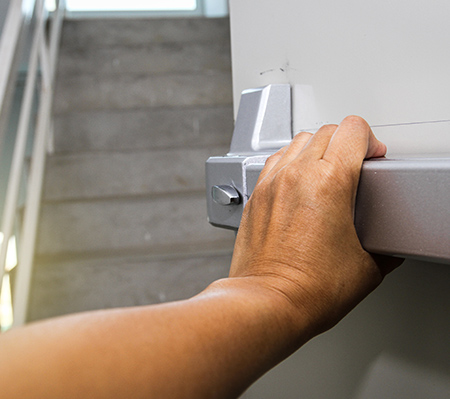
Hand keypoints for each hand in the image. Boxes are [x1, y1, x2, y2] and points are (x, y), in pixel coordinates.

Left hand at [229, 116, 402, 335]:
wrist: (269, 302)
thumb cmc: (310, 289)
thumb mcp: (367, 268)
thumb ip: (383, 248)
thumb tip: (385, 248)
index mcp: (329, 181)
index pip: (353, 129)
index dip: (370, 140)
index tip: (372, 157)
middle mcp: (296, 175)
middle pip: (326, 132)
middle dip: (345, 143)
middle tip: (353, 166)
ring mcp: (271, 184)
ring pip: (297, 142)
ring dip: (316, 150)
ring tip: (325, 173)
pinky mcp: (255, 196)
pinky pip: (274, 162)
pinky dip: (290, 164)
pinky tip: (297, 185)